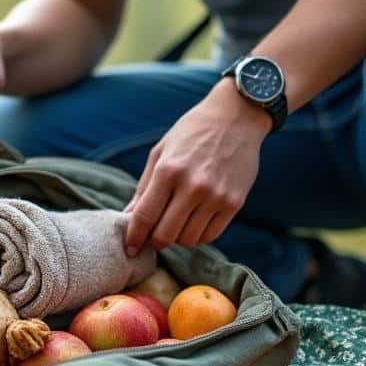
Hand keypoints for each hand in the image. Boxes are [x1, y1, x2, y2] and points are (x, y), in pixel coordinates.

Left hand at [124, 80, 269, 253]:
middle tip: (154, 237)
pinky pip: (210, 235)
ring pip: (188, 239)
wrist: (237, 117)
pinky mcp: (234, 203)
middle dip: (155, 241)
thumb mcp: (161, 151)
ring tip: (177, 224)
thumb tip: (128, 216)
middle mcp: (192, 185)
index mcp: (168, 170)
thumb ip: (144, 186)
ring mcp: (216, 196)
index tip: (129, 248)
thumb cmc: (193, 132)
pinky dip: (198, 236)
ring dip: (178, 238)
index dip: (134, 237)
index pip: (145, 216)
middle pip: (166, 235)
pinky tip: (195, 223)